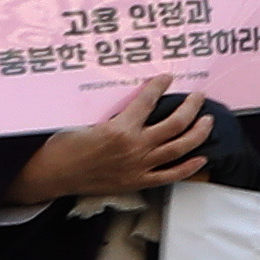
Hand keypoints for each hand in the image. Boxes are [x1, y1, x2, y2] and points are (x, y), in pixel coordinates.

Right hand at [10, 87, 212, 209]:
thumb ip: (113, 114)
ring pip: (180, 148)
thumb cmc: (63, 146)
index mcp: (120, 128)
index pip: (148, 100)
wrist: (51, 175)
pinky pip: (171, 176)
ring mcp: (139, 166)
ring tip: (208, 121)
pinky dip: (189, 167)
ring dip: (199, 132)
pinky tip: (202, 158)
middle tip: (199, 96)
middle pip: (177, 123)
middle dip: (192, 106)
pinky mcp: (138, 182)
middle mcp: (135, 147)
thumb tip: (131, 101)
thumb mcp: (85, 121)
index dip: (160, 85)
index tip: (167, 77)